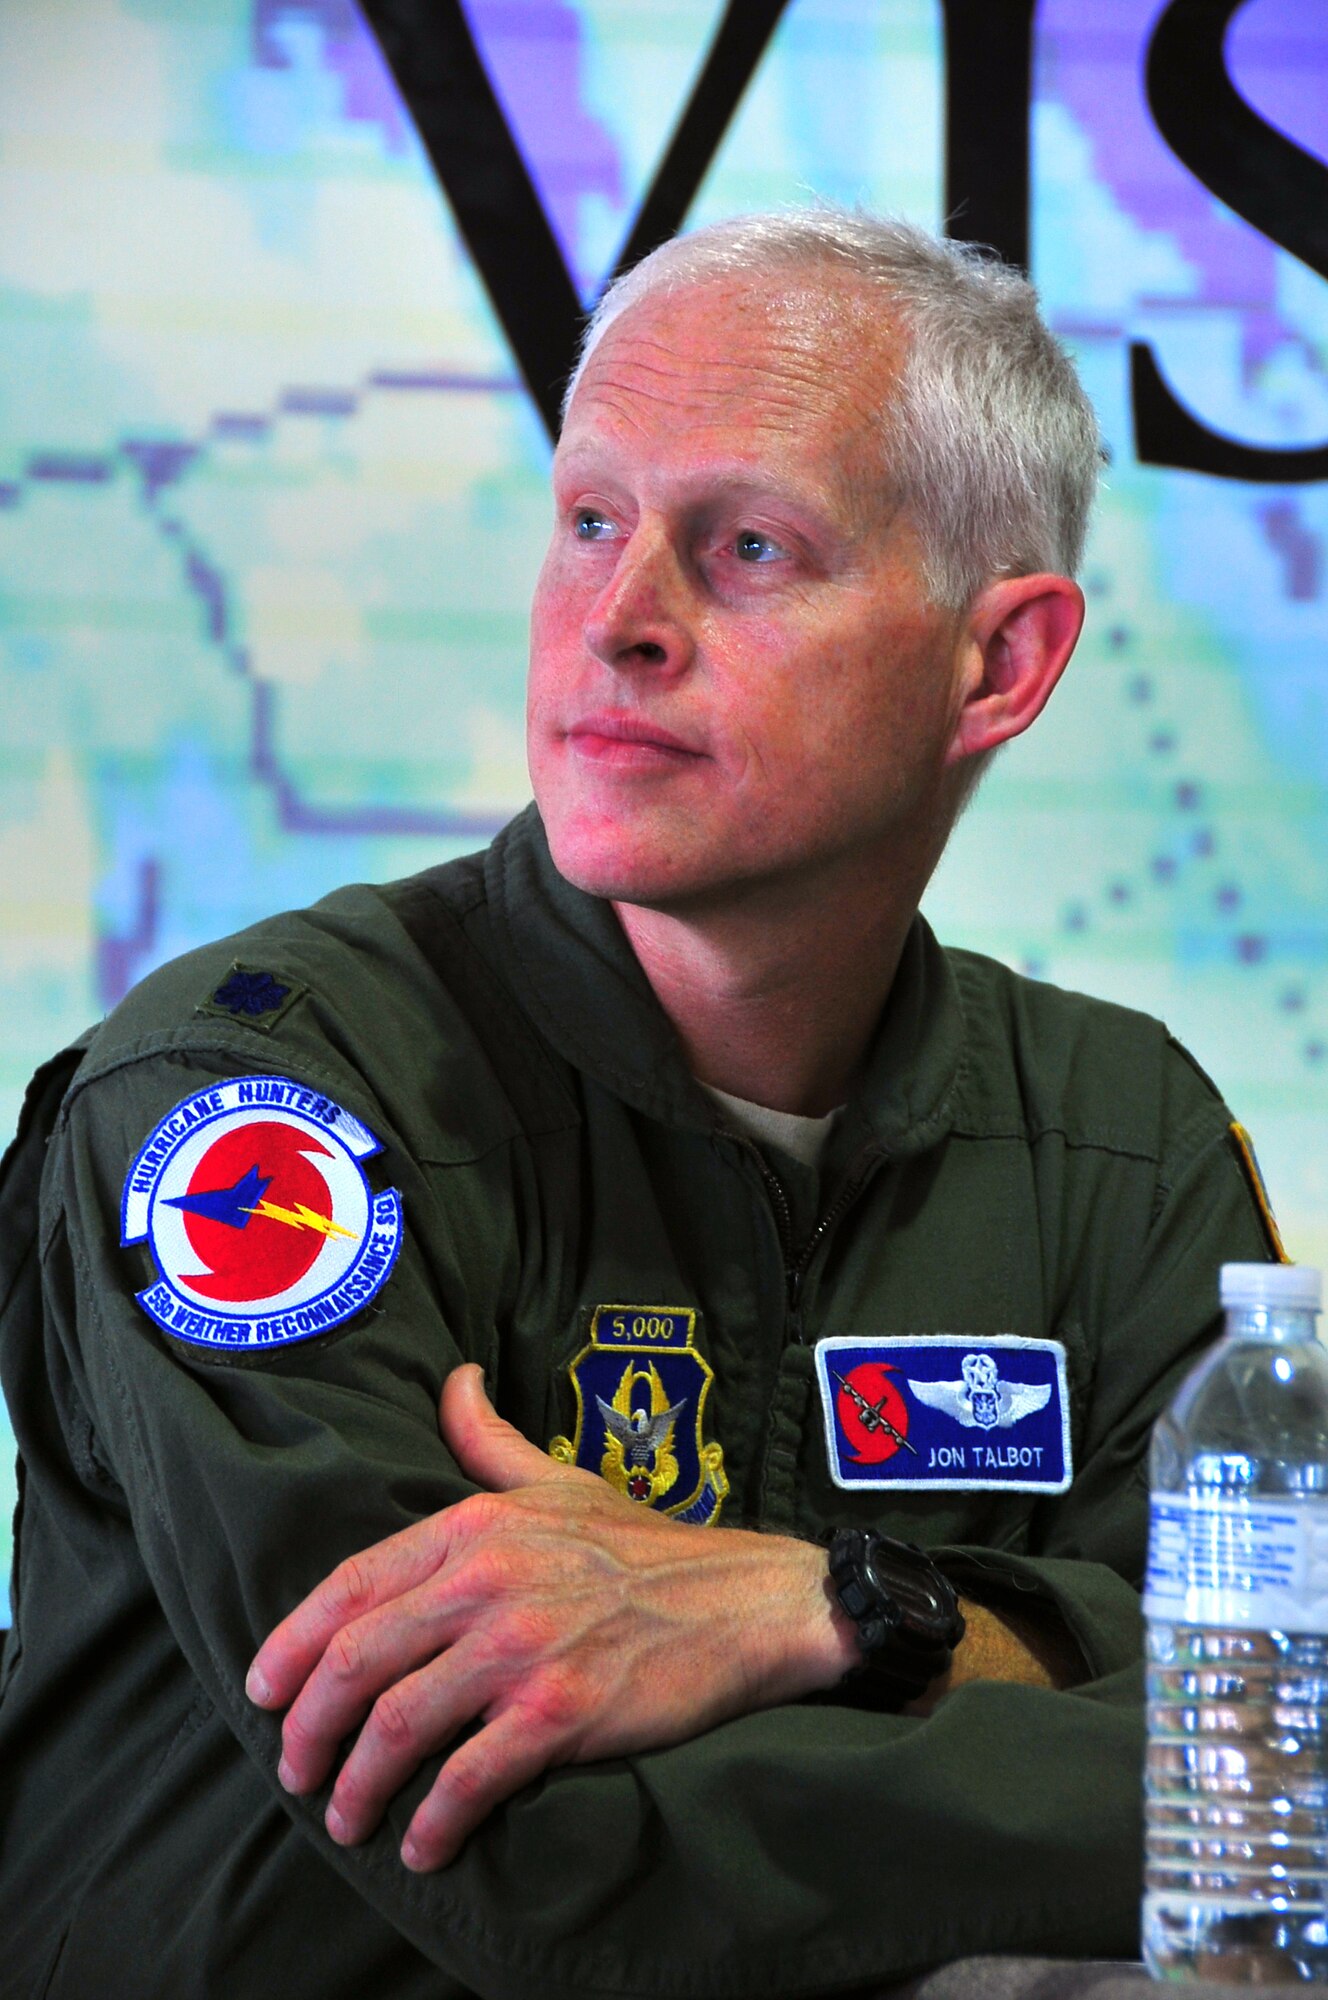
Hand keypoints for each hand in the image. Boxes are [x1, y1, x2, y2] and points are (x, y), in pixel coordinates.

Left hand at [247, 1364, 855, 1870]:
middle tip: (293, 1769)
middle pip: (356, 1659)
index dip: (293, 1642)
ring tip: (345, 1817)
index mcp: (477, 1526)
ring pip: (397, 1723)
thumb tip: (453, 1380)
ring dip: (356, 1783)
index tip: (263, 1691)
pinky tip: (421, 1846)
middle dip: (307, 1726)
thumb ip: (488, 1439)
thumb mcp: (560, 1478)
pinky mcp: (561, 1711)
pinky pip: (468, 1778)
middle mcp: (488, 1581)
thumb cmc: (647, 1545)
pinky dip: (432, 1820)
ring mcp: (523, 1647)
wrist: (748, 1599)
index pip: (352, 1584)